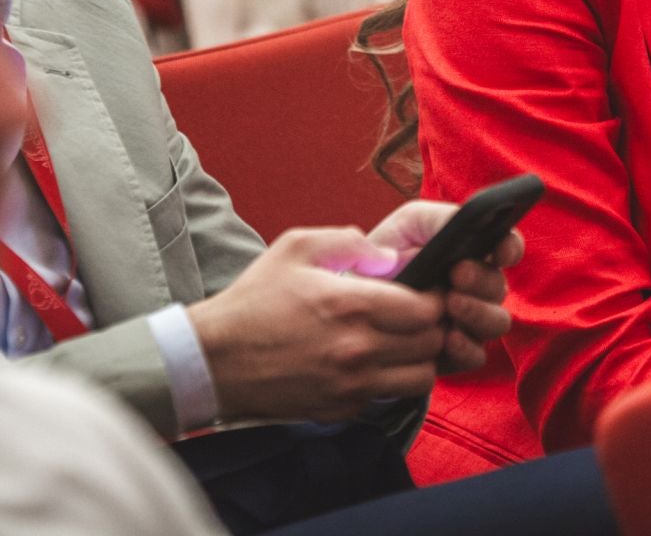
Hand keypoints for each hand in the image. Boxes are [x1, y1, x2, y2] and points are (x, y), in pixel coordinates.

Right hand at [186, 226, 446, 422]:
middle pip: (431, 344)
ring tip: (403, 342)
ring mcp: (351, 385)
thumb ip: (348, 241)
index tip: (427, 290)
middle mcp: (358, 349)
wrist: (214, 360)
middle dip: (434, 327)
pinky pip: (388, 397)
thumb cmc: (254, 301)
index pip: (427, 309)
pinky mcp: (342, 409)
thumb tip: (388, 254)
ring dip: (420, 359)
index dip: (436, 297)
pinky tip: (373, 362)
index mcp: (352, 304)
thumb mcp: (295, 248)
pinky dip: (390, 381)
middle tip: (420, 316)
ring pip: (420, 379)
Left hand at [367, 200, 522, 372]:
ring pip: (497, 323)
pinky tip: (449, 338)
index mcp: (474, 253)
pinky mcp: (456, 353)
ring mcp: (471, 321)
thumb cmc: (386, 251)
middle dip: (483, 280)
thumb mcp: (410, 223)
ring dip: (480, 313)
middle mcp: (479, 288)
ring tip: (451, 304)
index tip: (499, 251)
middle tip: (458, 274)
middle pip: (501, 287)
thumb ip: (442, 218)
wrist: (356, 292)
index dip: (510, 248)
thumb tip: (469, 222)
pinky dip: (467, 347)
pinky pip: (476, 356)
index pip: (508, 247)